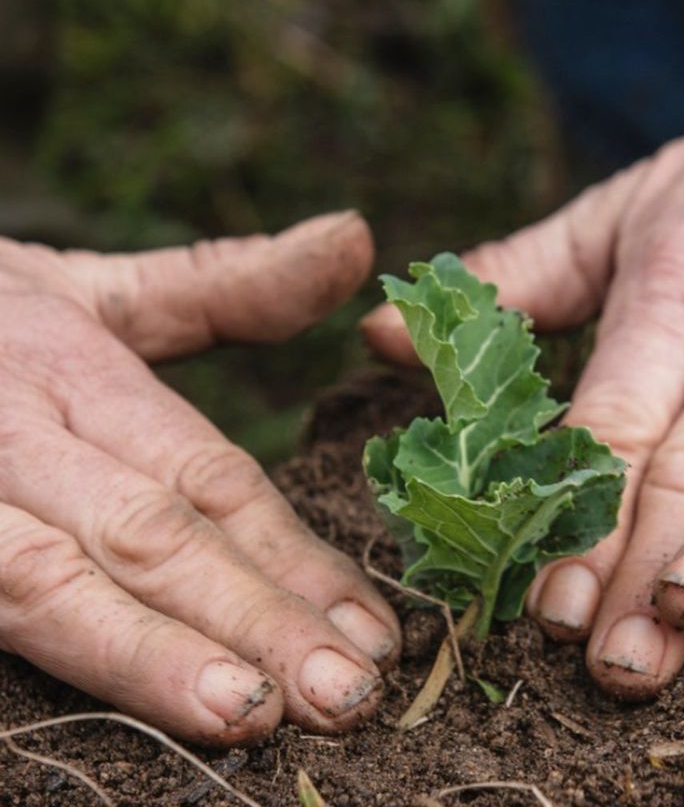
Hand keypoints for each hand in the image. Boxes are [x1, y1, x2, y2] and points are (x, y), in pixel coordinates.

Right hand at [0, 212, 399, 744]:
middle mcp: (10, 432)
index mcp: (74, 370)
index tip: (372, 628)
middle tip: (346, 695)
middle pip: (149, 536)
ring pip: (48, 585)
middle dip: (252, 622)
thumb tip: (355, 240)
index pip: (209, 476)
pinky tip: (125, 718)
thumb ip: (225, 283)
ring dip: (152, 660)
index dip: (294, 557)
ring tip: (248, 717)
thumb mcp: (90, 290)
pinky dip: (55, 665)